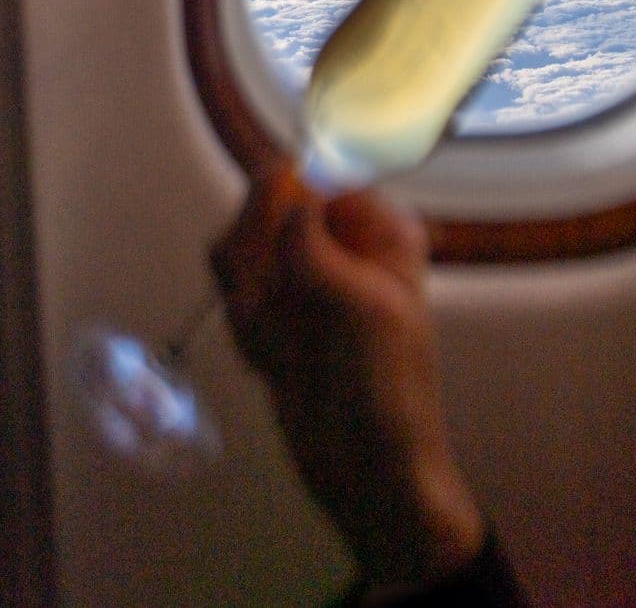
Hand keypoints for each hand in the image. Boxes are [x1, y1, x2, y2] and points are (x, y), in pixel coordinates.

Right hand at [211, 166, 484, 588]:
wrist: (368, 474)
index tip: (267, 230)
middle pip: (266, 200)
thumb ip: (317, 247)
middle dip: (257, 253)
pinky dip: (247, 330)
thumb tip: (288, 181)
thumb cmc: (389, 392)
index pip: (319, 171)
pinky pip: (235, 295)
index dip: (281, 191)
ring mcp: (304, 275)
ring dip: (250, 298)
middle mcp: (341, 241)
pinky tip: (275, 364)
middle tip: (270, 302)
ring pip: (241, 248)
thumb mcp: (364, 311)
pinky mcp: (275, 311)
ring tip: (282, 345)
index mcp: (380, 228)